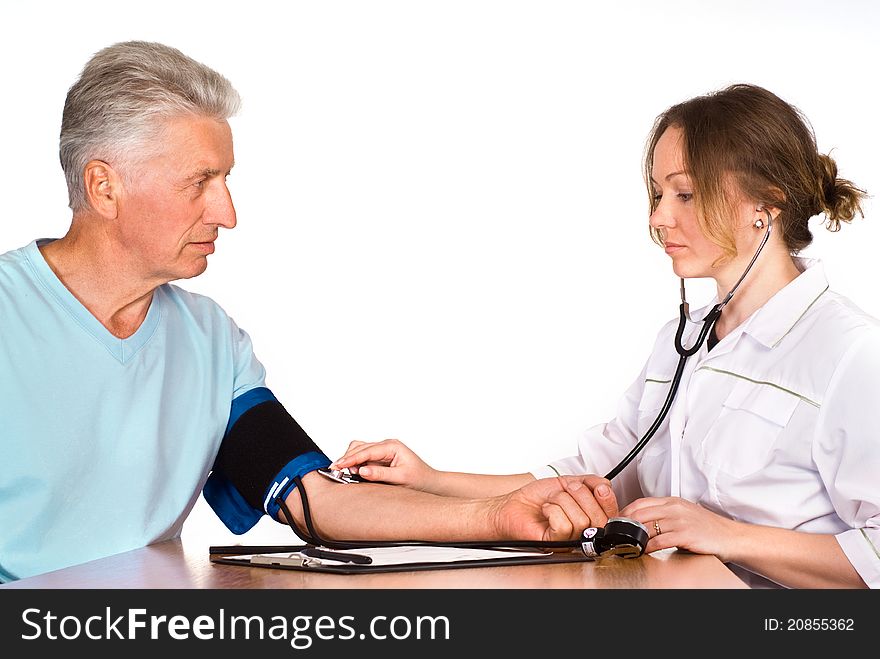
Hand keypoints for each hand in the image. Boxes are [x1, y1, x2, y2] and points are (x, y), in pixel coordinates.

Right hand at [331, 439, 436, 490]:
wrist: (429, 483)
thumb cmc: (419, 479)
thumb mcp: (400, 478)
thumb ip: (380, 474)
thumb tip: (362, 470)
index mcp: (392, 446)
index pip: (366, 450)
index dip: (350, 459)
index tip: (338, 466)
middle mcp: (386, 446)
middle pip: (359, 447)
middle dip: (346, 459)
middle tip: (335, 472)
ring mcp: (382, 451)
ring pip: (359, 450)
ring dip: (350, 460)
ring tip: (342, 473)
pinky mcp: (379, 458)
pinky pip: (363, 457)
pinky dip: (355, 464)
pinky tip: (351, 473)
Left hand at [492, 475, 618, 541]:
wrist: (512, 505)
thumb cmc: (537, 498)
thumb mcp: (566, 483)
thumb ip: (589, 482)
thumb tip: (605, 484)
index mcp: (588, 518)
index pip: (611, 515)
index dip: (608, 499)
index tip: (599, 487)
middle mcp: (581, 532)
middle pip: (599, 518)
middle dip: (581, 495)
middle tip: (566, 490)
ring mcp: (568, 540)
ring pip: (581, 520)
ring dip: (562, 501)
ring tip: (551, 501)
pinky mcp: (554, 544)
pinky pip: (565, 526)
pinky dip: (553, 511)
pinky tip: (545, 510)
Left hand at [620, 496, 740, 559]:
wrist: (731, 537)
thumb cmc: (710, 528)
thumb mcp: (685, 514)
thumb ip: (666, 514)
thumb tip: (644, 521)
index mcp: (673, 501)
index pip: (641, 502)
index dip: (625, 512)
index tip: (617, 521)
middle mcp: (675, 508)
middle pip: (640, 513)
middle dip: (625, 525)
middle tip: (617, 534)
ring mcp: (680, 520)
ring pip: (647, 526)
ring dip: (634, 537)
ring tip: (627, 543)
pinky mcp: (685, 534)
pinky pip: (659, 540)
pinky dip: (648, 546)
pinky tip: (643, 551)